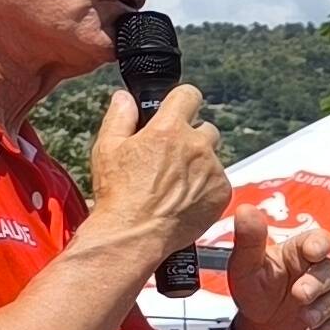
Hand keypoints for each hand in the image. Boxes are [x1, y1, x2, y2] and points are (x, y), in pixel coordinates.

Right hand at [86, 85, 232, 257]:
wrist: (135, 234)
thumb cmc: (118, 194)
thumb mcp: (107, 148)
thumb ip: (119, 117)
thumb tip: (125, 98)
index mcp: (169, 129)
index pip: (188, 95)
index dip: (181, 100)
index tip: (177, 108)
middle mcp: (196, 146)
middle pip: (204, 128)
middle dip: (190, 137)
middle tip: (170, 157)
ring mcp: (212, 169)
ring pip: (212, 156)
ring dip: (199, 163)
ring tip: (174, 182)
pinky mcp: (222, 192)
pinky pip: (219, 180)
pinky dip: (206, 186)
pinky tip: (184, 197)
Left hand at [230, 213, 329, 329]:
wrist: (260, 327)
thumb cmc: (254, 290)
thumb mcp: (244, 267)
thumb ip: (248, 240)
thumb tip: (245, 209)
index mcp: (299, 251)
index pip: (320, 239)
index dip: (321, 244)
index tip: (314, 253)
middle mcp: (319, 269)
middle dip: (317, 285)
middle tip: (299, 296)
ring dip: (323, 310)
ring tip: (304, 320)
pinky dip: (329, 329)